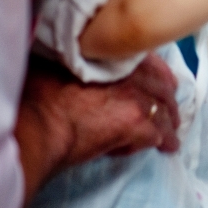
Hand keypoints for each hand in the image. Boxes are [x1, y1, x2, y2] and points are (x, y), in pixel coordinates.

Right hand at [16, 53, 179, 199]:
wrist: (36, 128)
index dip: (159, 74)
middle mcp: (130, 74)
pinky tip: (163, 148)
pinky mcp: (136, 125)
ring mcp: (135, 99)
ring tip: (171, 134)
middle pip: (161, 88)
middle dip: (168, 101)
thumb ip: (76, 63)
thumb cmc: (37, 99)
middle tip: (170, 112)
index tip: (166, 81)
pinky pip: (156, 136)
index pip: (149, 62)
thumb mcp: (56, 67)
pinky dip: (159, 142)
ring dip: (168, 124)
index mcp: (113, 58)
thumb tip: (72, 64)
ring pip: (162, 112)